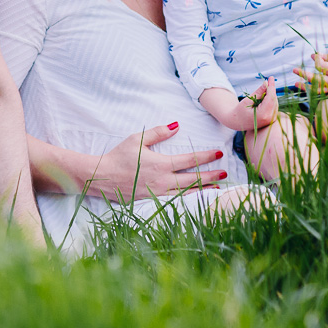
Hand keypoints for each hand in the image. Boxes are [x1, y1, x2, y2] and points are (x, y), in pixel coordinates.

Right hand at [83, 122, 227, 201]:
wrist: (102, 177)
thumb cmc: (118, 156)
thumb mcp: (137, 139)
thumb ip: (158, 132)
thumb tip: (176, 125)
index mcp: (160, 164)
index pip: (189, 160)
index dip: (205, 156)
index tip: (218, 153)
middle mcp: (162, 181)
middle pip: (193, 179)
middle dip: (210, 176)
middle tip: (225, 173)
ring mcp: (158, 193)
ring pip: (186, 193)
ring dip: (203, 190)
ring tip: (217, 188)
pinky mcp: (152, 201)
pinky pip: (175, 201)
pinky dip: (188, 199)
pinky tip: (195, 198)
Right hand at [238, 77, 279, 129]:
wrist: (237, 122)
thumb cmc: (240, 111)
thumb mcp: (247, 100)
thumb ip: (258, 92)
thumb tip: (266, 83)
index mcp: (262, 114)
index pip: (271, 97)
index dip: (271, 86)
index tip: (271, 77)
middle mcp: (269, 118)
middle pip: (274, 100)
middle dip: (271, 90)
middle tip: (265, 83)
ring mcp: (271, 120)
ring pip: (275, 103)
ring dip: (270, 95)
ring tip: (260, 95)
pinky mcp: (272, 119)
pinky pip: (274, 106)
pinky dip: (270, 100)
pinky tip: (263, 99)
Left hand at [294, 51, 327, 92]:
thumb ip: (327, 57)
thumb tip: (312, 55)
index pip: (321, 67)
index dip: (316, 60)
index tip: (316, 55)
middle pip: (316, 80)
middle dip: (304, 74)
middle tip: (294, 69)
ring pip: (318, 89)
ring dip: (305, 87)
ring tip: (295, 83)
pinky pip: (322, 93)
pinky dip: (312, 91)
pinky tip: (304, 87)